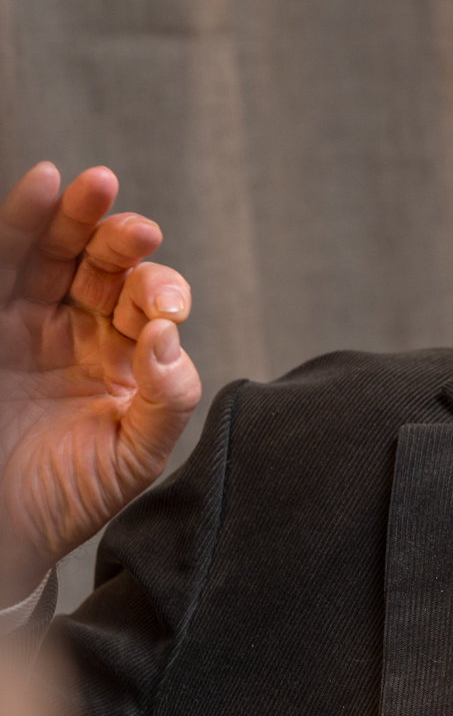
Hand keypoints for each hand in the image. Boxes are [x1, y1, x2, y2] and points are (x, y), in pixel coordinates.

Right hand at [0, 162, 199, 601]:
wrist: (1, 533)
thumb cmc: (69, 497)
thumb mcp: (134, 457)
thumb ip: (168, 400)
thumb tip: (172, 338)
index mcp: (128, 359)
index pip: (151, 307)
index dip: (161, 295)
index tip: (163, 313)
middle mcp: (80, 332)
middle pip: (104, 266)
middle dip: (122, 240)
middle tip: (139, 229)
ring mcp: (28, 325)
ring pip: (53, 254)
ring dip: (74, 216)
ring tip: (92, 184)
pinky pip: (5, 264)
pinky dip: (22, 222)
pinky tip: (42, 183)